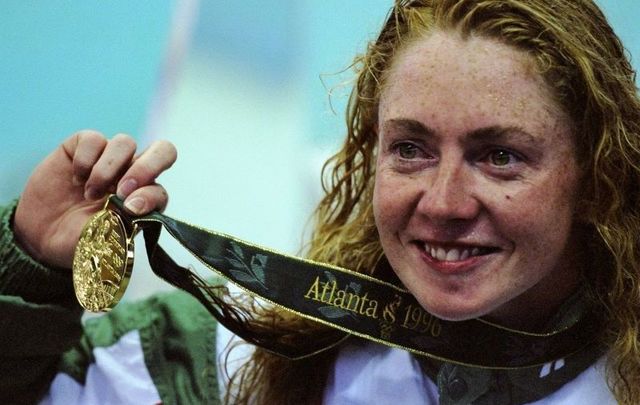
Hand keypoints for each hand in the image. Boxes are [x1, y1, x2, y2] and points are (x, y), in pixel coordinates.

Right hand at [13, 130, 176, 268]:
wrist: (42, 236)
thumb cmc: (80, 239)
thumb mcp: (105, 239)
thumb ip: (126, 222)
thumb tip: (136, 203)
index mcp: (144, 199)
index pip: (161, 189)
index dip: (150, 196)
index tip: (129, 209)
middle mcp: (132, 175)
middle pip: (163, 151)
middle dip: (146, 167)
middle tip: (122, 190)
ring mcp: (110, 159)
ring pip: (125, 143)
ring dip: (107, 170)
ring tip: (90, 193)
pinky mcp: (83, 147)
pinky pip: (94, 139)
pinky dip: (85, 159)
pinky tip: (76, 179)